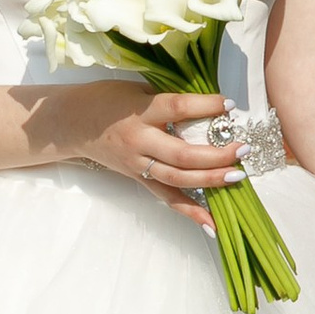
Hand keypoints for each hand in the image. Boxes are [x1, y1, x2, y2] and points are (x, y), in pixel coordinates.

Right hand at [69, 87, 244, 229]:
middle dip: (215, 154)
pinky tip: (212, 225)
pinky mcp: (137, 179)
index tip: (229, 104)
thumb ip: (167, 98)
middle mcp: (139, 141)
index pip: (177, 109)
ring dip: (210, 180)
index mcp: (139, 111)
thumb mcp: (135, 88)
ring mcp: (137, 164)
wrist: (72, 123)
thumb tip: (207, 106)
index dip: (205, 106)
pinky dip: (190, 212)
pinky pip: (166, 198)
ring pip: (177, 179)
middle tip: (242, 149)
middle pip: (181, 154)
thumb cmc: (106, 99)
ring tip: (237, 176)